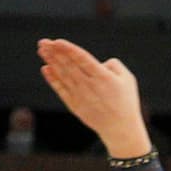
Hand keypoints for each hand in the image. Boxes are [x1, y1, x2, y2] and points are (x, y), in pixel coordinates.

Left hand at [37, 39, 151, 157]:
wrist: (120, 129)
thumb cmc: (125, 101)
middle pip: (69, 65)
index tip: (57, 41)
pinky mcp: (74, 104)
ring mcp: (80, 96)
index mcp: (104, 78)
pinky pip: (61, 89)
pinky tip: (46, 68)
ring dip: (51, 61)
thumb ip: (114, 65)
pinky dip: (52, 79)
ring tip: (42, 50)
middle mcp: (90, 86)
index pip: (83, 60)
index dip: (69, 50)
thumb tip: (98, 61)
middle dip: (55, 52)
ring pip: (62, 75)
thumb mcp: (128, 80)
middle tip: (43, 42)